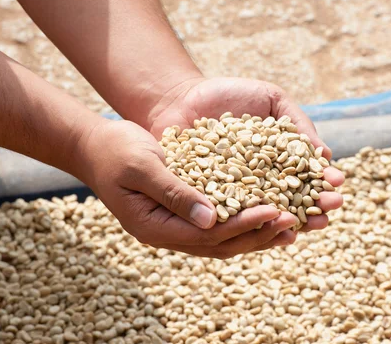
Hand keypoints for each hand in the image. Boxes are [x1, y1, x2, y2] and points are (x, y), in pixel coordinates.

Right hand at [74, 119, 300, 258]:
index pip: (207, 235)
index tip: (275, 211)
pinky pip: (217, 224)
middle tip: (294, 221)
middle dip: (258, 233)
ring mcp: (173, 226)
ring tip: (290, 225)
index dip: (243, 225)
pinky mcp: (180, 213)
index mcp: (154, 227)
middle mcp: (166, 233)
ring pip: (221, 239)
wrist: (97, 147)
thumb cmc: (116, 151)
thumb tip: (211, 220)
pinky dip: (242, 220)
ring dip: (255, 233)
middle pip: (220, 244)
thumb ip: (175, 192)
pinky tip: (265, 211)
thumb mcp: (143, 166)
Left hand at [146, 77, 344, 231]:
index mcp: (279, 161)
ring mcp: (236, 195)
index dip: (323, 183)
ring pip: (266, 215)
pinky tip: (266, 230)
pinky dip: (248, 225)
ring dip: (288, 222)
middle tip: (329, 211)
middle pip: (292, 201)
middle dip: (314, 208)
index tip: (337, 185)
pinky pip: (230, 217)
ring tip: (304, 226)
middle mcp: (261, 183)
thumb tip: (325, 154)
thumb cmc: (230, 96)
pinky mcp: (210, 202)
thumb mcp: (271, 99)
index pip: (306, 177)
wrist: (182, 97)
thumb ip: (297, 122)